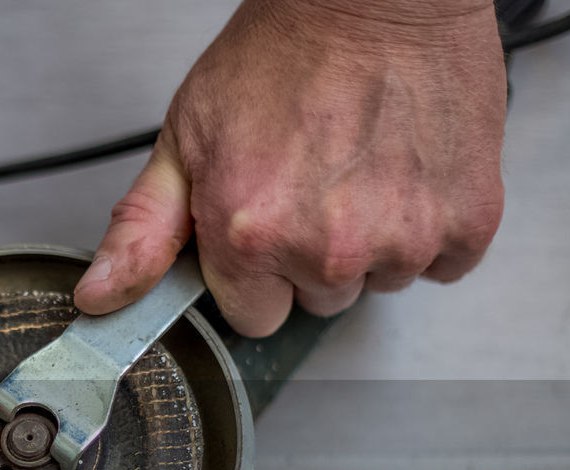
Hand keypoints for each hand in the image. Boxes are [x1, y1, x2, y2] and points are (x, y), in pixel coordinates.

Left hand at [73, 0, 506, 335]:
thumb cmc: (284, 51)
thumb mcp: (187, 136)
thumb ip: (144, 229)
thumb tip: (102, 299)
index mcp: (250, 236)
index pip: (254, 317)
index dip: (258, 273)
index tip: (266, 227)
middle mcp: (327, 251)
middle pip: (318, 301)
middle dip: (312, 255)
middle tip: (316, 179)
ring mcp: (403, 239)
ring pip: (381, 280)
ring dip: (375, 239)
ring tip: (364, 165)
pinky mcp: (468, 222)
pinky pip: (445, 263)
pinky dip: (434, 226)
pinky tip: (408, 172)